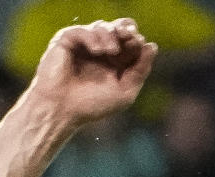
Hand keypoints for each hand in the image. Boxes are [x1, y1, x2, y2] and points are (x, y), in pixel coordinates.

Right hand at [30, 19, 157, 124]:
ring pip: (102, 27)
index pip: (130, 42)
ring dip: (111, 35)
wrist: (62, 110)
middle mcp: (100, 50)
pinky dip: (94, 37)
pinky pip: (83, 30)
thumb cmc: (91, 105)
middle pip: (118, 28)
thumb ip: (140, 71)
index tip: (140, 44)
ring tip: (112, 50)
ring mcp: (83, 44)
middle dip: (126, 30)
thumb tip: (152, 46)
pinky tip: (98, 50)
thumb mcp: (125, 92)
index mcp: (115, 62)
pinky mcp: (66, 39)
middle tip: (130, 36)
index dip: (136, 40)